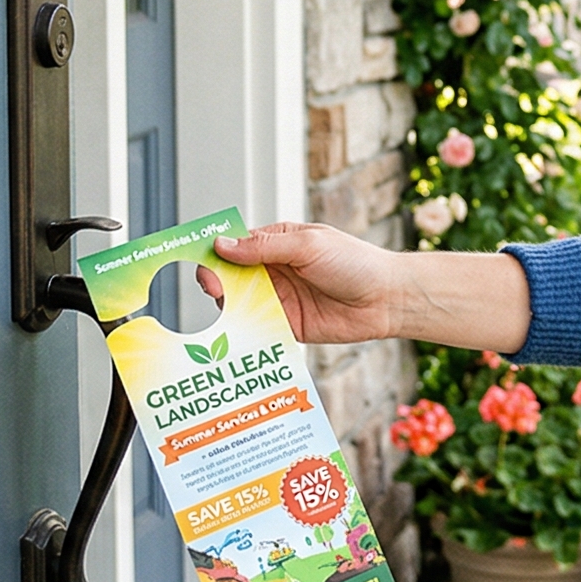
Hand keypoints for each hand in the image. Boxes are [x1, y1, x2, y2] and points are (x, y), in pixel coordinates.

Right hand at [213, 224, 533, 352]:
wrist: (388, 299)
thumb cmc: (356, 262)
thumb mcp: (309, 245)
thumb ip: (265, 247)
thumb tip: (222, 245)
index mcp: (276, 243)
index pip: (233, 245)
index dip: (211, 251)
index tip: (192, 257)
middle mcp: (272, 271)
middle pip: (229, 277)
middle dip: (215, 281)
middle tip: (213, 288)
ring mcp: (277, 300)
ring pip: (238, 305)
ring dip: (226, 309)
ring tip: (220, 312)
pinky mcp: (286, 328)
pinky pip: (256, 331)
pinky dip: (243, 334)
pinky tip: (232, 338)